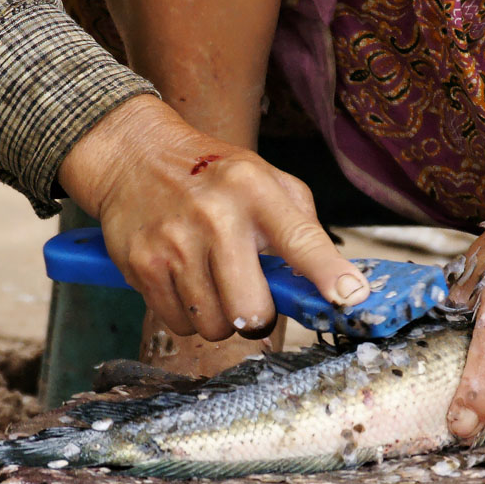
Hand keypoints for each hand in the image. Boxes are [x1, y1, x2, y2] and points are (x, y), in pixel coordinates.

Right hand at [58, 97, 368, 340]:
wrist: (134, 157)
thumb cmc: (210, 176)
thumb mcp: (264, 179)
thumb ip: (300, 224)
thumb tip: (332, 281)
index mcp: (256, 191)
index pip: (300, 239)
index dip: (328, 273)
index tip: (350, 297)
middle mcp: (216, 217)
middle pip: (251, 310)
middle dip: (256, 315)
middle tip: (249, 295)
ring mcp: (176, 243)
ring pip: (214, 326)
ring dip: (219, 316)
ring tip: (210, 280)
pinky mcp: (143, 265)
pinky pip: (178, 323)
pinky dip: (186, 314)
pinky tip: (184, 281)